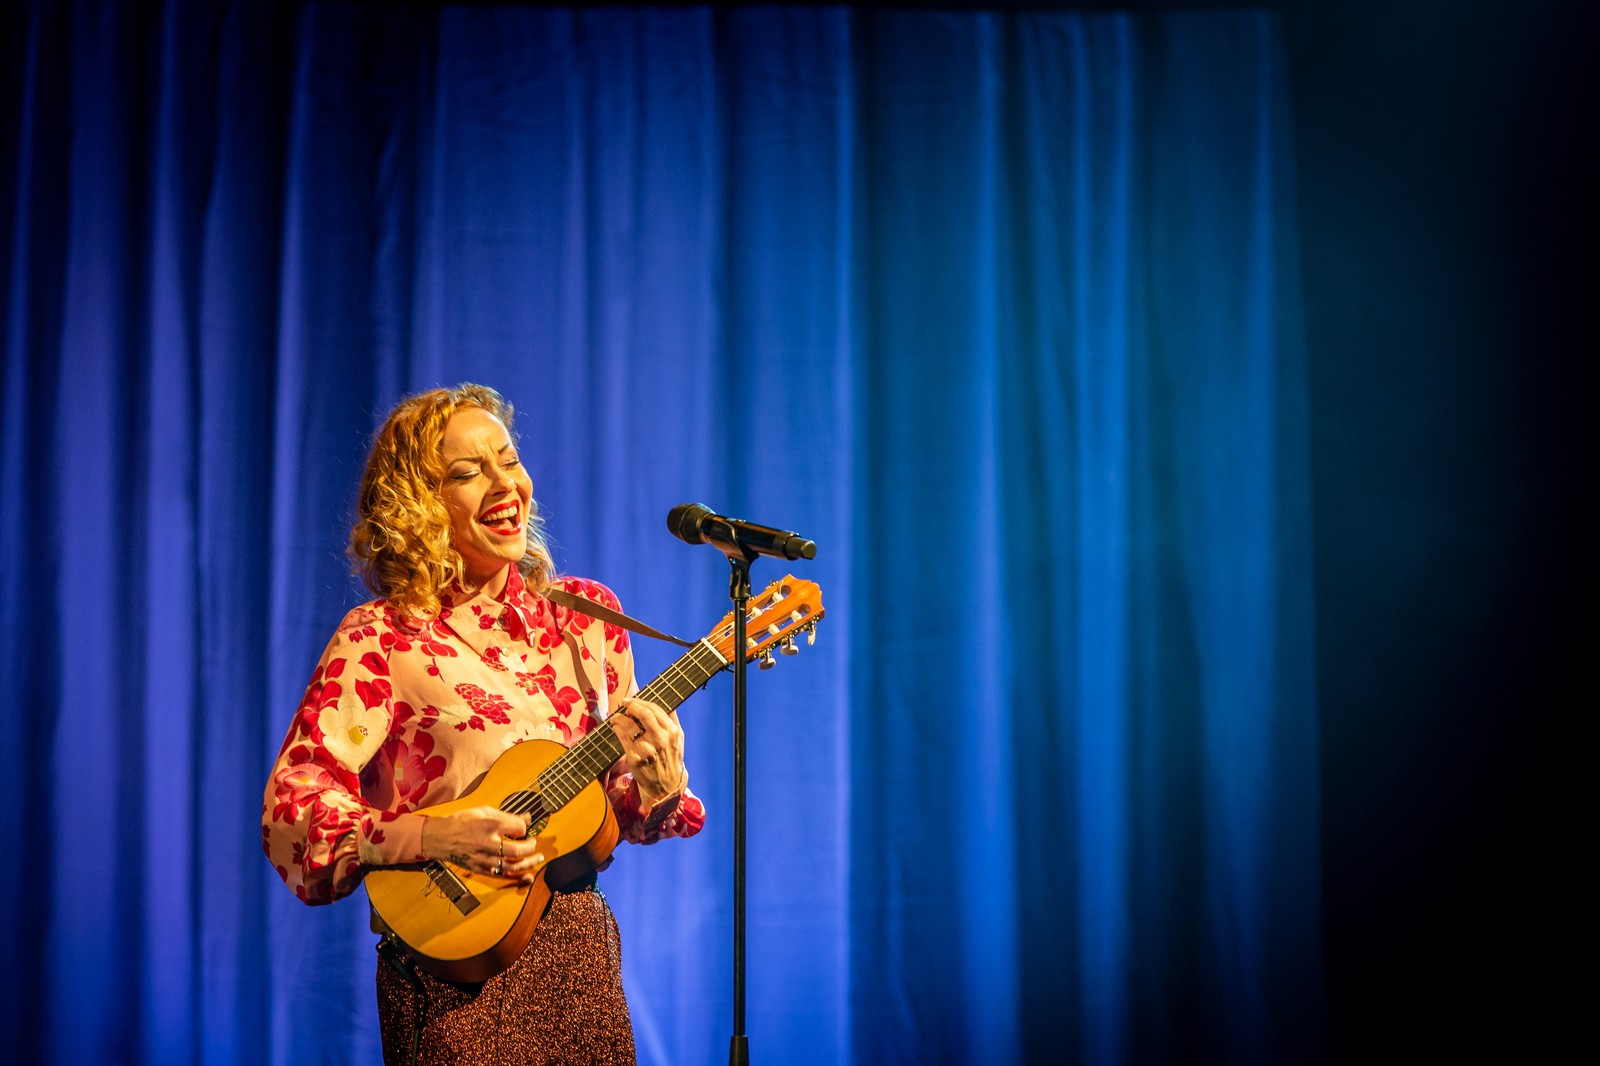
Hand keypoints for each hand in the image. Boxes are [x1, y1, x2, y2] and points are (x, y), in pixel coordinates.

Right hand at [420, 806, 544, 883]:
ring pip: (510, 866)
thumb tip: (527, 818)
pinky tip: (524, 873)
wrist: (440, 837)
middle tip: (534, 844)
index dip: (524, 828)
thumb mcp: (484, 811)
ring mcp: (482, 858)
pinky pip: (500, 875)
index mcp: (488, 825)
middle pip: (516, 850)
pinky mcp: (478, 868)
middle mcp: (486, 843)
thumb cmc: (462, 822)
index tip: (523, 829)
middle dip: (530, 848)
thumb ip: (507, 815)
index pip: (517, 828)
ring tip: (536, 859)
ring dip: (527, 864)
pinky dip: (514, 875)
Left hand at [608, 697, 687, 808]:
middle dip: (631, 705)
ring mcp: (648, 750)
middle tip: (624, 704)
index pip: (655, 709)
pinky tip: (616, 727)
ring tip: (616, 717)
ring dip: (620, 718)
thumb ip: (674, 721)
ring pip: (630, 726)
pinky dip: (617, 729)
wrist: (667, 787)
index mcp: (672, 732)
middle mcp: (661, 740)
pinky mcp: (635, 759)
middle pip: (644, 714)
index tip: (632, 701)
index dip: (641, 702)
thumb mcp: (679, 740)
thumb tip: (668, 703)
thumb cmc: (672, 760)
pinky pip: (623, 739)